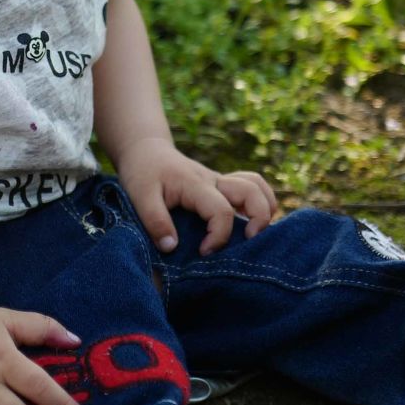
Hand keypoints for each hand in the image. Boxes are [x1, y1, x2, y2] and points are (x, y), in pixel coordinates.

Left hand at [115, 138, 277, 255]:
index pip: (221, 210)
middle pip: (252, 191)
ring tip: (254, 234)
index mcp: (196, 185)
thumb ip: (154, 221)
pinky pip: (250, 188)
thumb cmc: (142, 173)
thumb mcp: (139, 196)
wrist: (145, 152)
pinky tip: (248, 225)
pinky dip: (258, 204)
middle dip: (259, 219)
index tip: (204, 253)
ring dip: (264, 208)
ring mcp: (220, 182)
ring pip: (257, 186)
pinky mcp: (221, 187)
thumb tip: (172, 247)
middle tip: (247, 242)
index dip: (218, 236)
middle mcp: (214, 181)